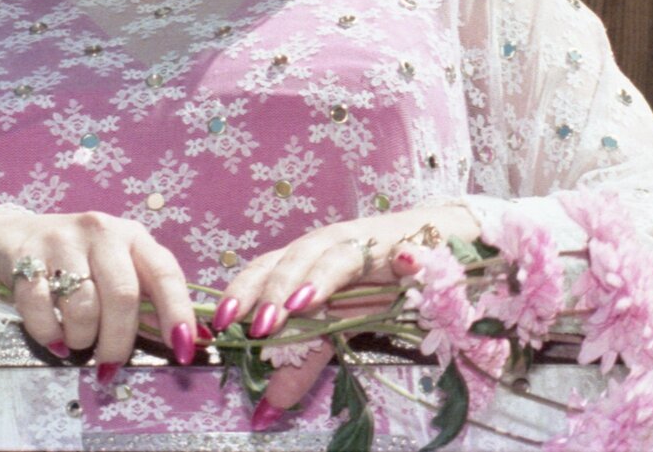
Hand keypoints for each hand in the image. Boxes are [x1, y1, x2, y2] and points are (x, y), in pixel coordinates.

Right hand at [0, 210, 199, 372]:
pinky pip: (39, 305)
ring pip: (82, 304)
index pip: (164, 273)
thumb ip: (145, 299)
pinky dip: (49, 333)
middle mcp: (101, 232)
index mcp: (133, 237)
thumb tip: (180, 339)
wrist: (11, 237)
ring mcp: (62, 239)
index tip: (183, 349)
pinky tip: (54, 340)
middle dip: (118, 342)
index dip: (177, 312)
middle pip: (122, 295)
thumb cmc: (76, 262)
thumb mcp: (115, 270)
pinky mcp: (26, 253)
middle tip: (109, 367)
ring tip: (77, 343)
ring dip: (81, 338)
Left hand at [215, 204, 477, 427]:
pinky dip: (405, 258)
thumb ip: (302, 362)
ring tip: (302, 303)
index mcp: (301, 264)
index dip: (241, 294)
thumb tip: (264, 411)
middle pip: (289, 260)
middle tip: (258, 323)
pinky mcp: (407, 244)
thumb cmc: (374, 284)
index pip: (262, 271)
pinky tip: (403, 265)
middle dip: (271, 290)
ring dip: (317, 276)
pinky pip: (405, 252)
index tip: (221, 325)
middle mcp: (324, 246)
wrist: (431, 246)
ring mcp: (364, 242)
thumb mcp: (335, 328)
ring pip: (333, 254)